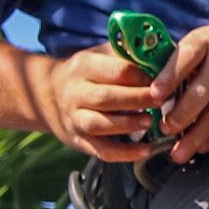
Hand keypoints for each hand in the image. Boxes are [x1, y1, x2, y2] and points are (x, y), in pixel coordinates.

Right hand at [39, 44, 159, 162]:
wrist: (47, 94)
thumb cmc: (86, 73)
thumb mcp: (100, 55)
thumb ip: (127, 55)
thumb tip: (161, 56)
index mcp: (83, 66)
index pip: (115, 71)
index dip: (141, 77)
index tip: (160, 80)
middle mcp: (75, 93)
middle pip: (106, 97)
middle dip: (137, 99)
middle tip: (160, 101)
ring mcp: (74, 118)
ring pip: (100, 124)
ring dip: (128, 124)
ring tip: (150, 122)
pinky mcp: (78, 140)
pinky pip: (101, 150)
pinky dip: (124, 153)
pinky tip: (145, 150)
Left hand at [151, 9, 208, 160]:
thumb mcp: (207, 38)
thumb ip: (184, 62)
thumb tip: (157, 94)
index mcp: (205, 40)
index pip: (185, 57)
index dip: (168, 77)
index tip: (154, 95)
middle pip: (201, 90)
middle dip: (181, 115)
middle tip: (165, 130)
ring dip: (197, 134)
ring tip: (180, 151)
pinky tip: (204, 145)